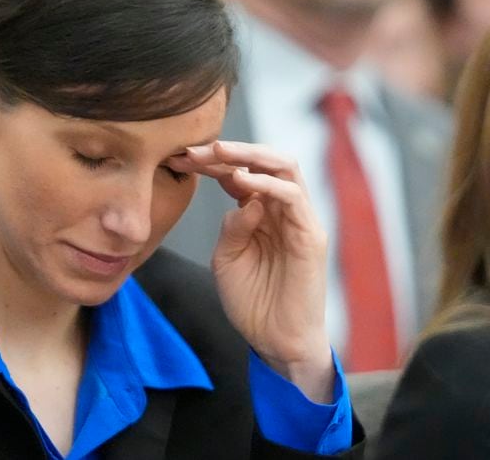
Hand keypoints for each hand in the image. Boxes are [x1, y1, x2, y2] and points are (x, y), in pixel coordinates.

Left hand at [169, 141, 333, 402]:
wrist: (276, 341)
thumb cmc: (252, 301)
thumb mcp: (227, 258)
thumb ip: (231, 226)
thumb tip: (241, 195)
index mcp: (260, 212)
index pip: (238, 173)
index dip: (209, 163)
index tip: (178, 158)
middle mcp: (282, 209)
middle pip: (263, 161)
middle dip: (229, 150)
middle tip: (195, 149)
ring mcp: (300, 219)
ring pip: (284, 167)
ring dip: (250, 156)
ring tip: (218, 152)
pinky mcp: (311, 234)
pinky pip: (293, 197)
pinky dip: (267, 184)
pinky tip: (240, 182)